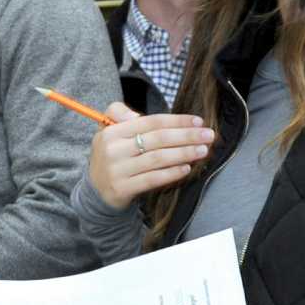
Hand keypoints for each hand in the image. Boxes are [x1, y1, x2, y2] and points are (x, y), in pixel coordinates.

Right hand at [87, 104, 213, 210]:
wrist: (96, 191)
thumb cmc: (112, 156)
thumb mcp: (109, 131)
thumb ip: (119, 113)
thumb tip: (136, 115)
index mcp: (111, 131)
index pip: (151, 122)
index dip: (177, 120)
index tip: (199, 122)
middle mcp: (112, 150)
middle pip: (157, 139)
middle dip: (186, 136)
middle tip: (209, 136)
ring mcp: (116, 170)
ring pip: (157, 159)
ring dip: (184, 154)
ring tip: (202, 151)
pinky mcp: (121, 189)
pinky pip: (152, 179)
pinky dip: (171, 173)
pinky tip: (186, 169)